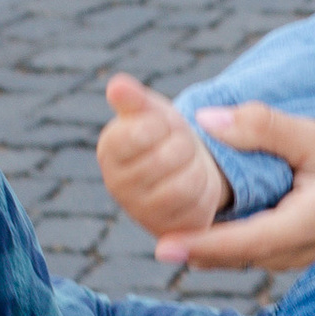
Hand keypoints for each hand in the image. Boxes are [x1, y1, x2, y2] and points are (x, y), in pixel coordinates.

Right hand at [100, 73, 231, 242]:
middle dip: (185, 146)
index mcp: (109, 149)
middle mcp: (117, 185)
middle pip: (168, 157)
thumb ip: (134, 98)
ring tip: (188, 164)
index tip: (163, 126)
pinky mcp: (167, 231)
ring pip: (185, 185)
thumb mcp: (152, 110)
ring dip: (197, 168)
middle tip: (180, 145)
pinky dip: (205, 192)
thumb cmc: (164, 134)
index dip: (166, 124)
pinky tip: (195, 186)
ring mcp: (140, 212)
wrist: (185, 168)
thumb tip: (117, 84)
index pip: (143, 132)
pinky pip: (197, 209)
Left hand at [157, 108, 314, 272]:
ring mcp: (286, 253)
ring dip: (192, 235)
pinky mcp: (282, 245)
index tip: (160, 244)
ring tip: (147, 207)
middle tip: (134, 210)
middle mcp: (290, 250)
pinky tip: (186, 207)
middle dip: (181, 237)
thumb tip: (209, 121)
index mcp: (304, 226)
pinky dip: (211, 231)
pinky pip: (237, 244)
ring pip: (227, 253)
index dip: (200, 244)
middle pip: (223, 255)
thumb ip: (268, 129)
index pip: (243, 243)